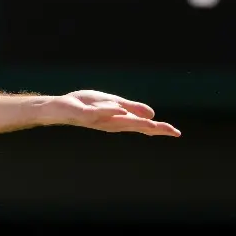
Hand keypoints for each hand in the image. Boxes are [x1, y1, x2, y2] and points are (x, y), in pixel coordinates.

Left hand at [44, 90, 180, 136]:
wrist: (59, 107)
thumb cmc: (84, 105)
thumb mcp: (111, 103)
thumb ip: (130, 108)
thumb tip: (153, 116)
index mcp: (118, 120)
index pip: (141, 125)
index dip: (159, 129)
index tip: (176, 132)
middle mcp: (110, 123)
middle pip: (134, 126)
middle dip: (152, 129)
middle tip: (171, 131)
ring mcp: (97, 119)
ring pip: (118, 122)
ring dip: (135, 122)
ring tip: (153, 124)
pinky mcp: (83, 113)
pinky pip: (96, 112)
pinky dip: (108, 110)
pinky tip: (120, 110)